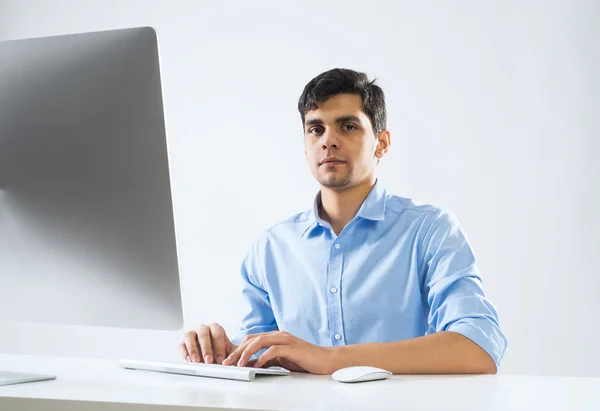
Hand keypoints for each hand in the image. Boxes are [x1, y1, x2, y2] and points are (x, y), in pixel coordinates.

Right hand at [179, 323, 237, 364]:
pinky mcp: (183, 343)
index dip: (219, 346)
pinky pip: (181, 345)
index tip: (221, 359)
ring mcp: (192, 334)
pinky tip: (189, 360)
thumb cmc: (222, 352)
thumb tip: (240, 361)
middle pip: (203, 333)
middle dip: (206, 348)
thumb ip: (235, 355)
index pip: (217, 332)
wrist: (213, 356)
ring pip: (189, 336)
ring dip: (193, 349)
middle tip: (209, 361)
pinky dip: (184, 352)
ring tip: (197, 361)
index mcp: (216, 328)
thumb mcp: (231, 352)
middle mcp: (203, 328)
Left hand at [222, 331, 336, 374]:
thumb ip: (267, 360)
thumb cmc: (305, 360)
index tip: (228, 359)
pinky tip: (258, 364)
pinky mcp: (292, 348)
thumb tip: (251, 365)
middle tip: (228, 362)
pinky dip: (263, 357)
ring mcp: (286, 340)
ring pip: (260, 341)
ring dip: (247, 353)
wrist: (325, 360)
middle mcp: (279, 335)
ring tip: (239, 364)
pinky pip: (274, 350)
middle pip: (252, 339)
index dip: (238, 348)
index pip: (251, 339)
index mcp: (276, 337)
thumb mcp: (282, 360)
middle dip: (237, 351)